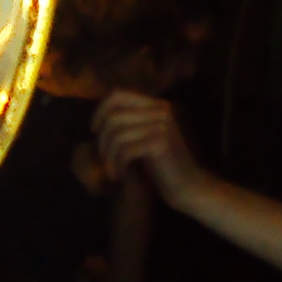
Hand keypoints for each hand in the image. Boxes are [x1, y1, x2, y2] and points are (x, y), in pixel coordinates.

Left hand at [93, 91, 208, 202]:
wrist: (187, 186)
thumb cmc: (162, 165)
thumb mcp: (144, 138)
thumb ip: (129, 124)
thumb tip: (99, 116)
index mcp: (156, 106)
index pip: (118, 95)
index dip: (100, 110)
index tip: (94, 130)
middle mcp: (160, 111)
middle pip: (114, 116)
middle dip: (102, 139)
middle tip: (103, 158)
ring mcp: (162, 126)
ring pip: (116, 133)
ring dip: (108, 155)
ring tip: (111, 169)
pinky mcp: (161, 143)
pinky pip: (125, 150)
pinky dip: (117, 164)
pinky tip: (119, 175)